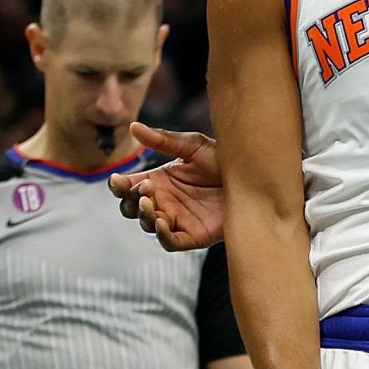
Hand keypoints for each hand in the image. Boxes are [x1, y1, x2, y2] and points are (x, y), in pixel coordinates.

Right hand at [107, 123, 227, 250]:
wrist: (251, 177)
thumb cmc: (222, 160)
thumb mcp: (192, 146)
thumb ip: (163, 140)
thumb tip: (133, 127)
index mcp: (159, 181)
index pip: (128, 187)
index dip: (119, 186)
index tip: (117, 181)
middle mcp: (164, 202)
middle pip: (132, 208)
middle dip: (130, 200)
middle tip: (143, 188)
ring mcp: (176, 219)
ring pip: (148, 225)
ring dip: (144, 215)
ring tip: (148, 202)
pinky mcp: (192, 235)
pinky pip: (170, 241)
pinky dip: (162, 235)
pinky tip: (162, 222)